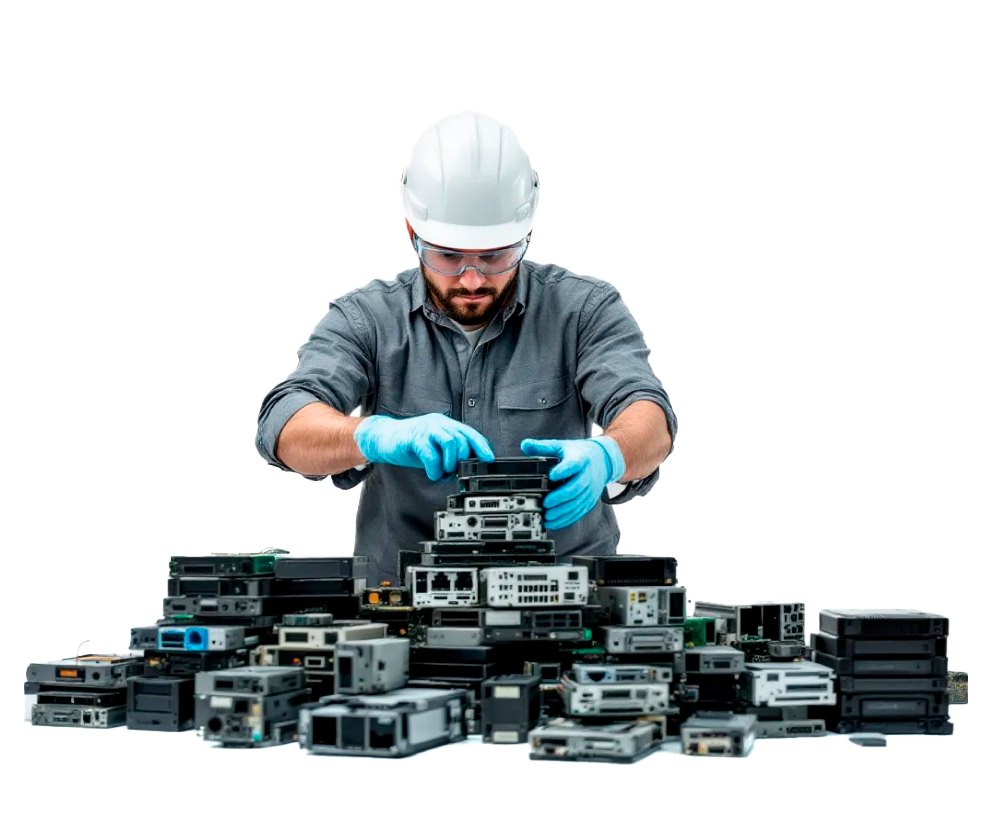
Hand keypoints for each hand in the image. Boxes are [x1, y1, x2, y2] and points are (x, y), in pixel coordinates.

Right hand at [354, 413, 493, 480]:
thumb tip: (464, 469)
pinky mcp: (414, 438)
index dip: (481, 446)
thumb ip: (448, 453)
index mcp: (445, 424)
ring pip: (450, 442)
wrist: (384, 437)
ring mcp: (426, 429)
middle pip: (462, 439)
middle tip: (453, 471)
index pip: (470, 433)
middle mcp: (438, 423)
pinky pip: (431, 454)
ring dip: (450, 463)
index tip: (489, 460)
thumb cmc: (410, 443)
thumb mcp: (434, 446)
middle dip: (462, 460)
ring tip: (443, 472)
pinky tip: (432, 474)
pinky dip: (435, 468)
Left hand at [520, 436, 625, 529]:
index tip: (552, 475)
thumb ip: (543, 447)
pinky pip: (578, 512)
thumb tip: (525, 445)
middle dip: (560, 497)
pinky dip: (566, 519)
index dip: (564, 470)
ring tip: (547, 515)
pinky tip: (553, 522)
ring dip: (562, 511)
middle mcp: (587, 476)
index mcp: (581, 459)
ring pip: (577, 503)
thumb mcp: (562, 446)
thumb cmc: (579, 454)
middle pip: (576, 488)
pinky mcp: (589, 501)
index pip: (574, 464)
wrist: (602, 461)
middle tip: (546, 503)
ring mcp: (589, 491)